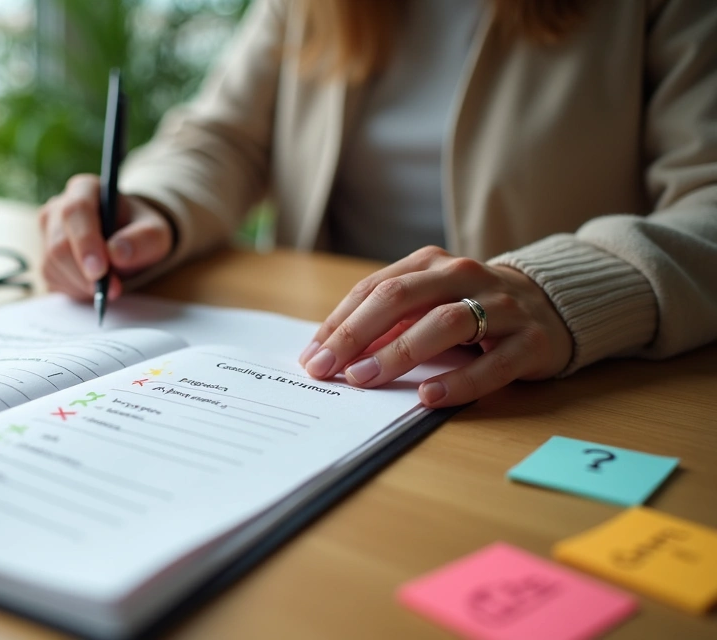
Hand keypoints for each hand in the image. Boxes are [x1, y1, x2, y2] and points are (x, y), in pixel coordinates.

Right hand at [39, 174, 173, 300]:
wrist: (129, 244)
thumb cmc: (140, 232)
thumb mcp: (156, 233)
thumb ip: (143, 239)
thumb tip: (116, 253)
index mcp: (84, 189)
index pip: (75, 210)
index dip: (85, 241)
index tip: (100, 270)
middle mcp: (58, 208)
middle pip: (59, 244)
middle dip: (84, 273)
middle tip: (112, 290)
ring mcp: (47, 234)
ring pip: (53, 265)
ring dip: (82, 284)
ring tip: (110, 287)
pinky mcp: (46, 259)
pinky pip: (52, 280)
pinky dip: (76, 290)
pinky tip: (95, 286)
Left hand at [297, 246, 571, 406]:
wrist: (553, 306)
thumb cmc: (472, 308)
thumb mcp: (428, 304)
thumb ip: (387, 323)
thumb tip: (333, 354)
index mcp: (431, 264)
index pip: (374, 290)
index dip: (339, 323)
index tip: (311, 357)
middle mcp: (464, 277)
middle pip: (400, 298)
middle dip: (355, 334)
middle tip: (326, 368)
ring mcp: (501, 306)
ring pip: (444, 323)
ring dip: (399, 353)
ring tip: (364, 378)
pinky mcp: (531, 341)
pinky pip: (492, 363)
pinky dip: (459, 380)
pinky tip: (429, 395)